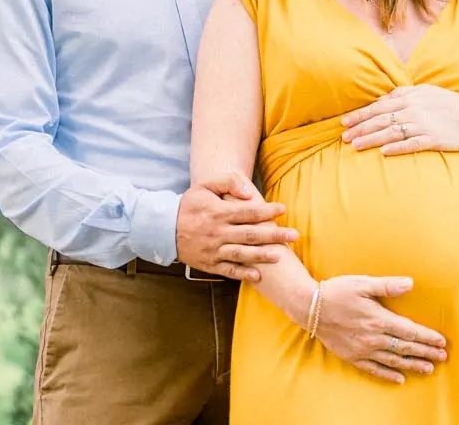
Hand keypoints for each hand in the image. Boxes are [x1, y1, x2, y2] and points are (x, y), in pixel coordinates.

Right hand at [177, 171, 298, 281]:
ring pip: (242, 253)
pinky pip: (228, 270)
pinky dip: (243, 274)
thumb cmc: (189, 205)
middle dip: (274, 234)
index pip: (248, 211)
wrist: (164, 229)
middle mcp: (218, 232)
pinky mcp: (209, 264)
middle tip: (294, 235)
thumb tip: (249, 192)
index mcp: (218, 212)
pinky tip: (258, 275)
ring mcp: (214, 250)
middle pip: (251, 234)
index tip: (283, 209)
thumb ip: (227, 183)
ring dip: (262, 254)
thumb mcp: (205, 186)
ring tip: (280, 254)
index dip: (266, 211)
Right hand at [314, 275, 447, 383]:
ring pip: (393, 361)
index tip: (442, 341)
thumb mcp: (362, 283)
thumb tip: (410, 283)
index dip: (427, 337)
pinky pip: (374, 369)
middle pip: (405, 348)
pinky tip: (400, 379)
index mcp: (378, 319)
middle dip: (426, 352)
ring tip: (429, 368)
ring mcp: (363, 350)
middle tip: (443, 357)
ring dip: (413, 365)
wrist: (310, 307)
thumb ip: (387, 286)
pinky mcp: (352, 357)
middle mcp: (373, 338)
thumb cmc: (337, 291)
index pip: (409, 331)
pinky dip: (388, 375)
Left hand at [341, 85, 458, 155]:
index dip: (360, 115)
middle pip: (381, 119)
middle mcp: (413, 109)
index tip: (344, 122)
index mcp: (409, 97)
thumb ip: (402, 94)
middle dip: (360, 128)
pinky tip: (384, 152)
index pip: (378, 106)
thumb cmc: (446, 104)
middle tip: (344, 137)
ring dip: (372, 139)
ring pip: (392, 132)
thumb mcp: (424, 92)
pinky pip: (412, 144)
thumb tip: (382, 99)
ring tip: (356, 146)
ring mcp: (423, 124)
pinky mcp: (433, 139)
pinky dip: (397, 147)